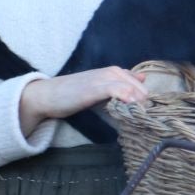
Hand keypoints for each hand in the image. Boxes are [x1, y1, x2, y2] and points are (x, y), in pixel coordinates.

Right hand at [20, 67, 148, 133]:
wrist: (49, 95)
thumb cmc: (73, 94)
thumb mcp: (99, 88)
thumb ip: (119, 84)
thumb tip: (142, 78)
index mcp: (114, 72)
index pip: (140, 86)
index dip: (145, 102)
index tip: (144, 117)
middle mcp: (112, 72)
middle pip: (141, 89)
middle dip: (145, 106)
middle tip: (141, 122)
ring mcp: (104, 78)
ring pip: (133, 89)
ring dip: (140, 105)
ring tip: (139, 120)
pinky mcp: (96, 87)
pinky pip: (120, 90)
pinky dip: (129, 99)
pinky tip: (131, 110)